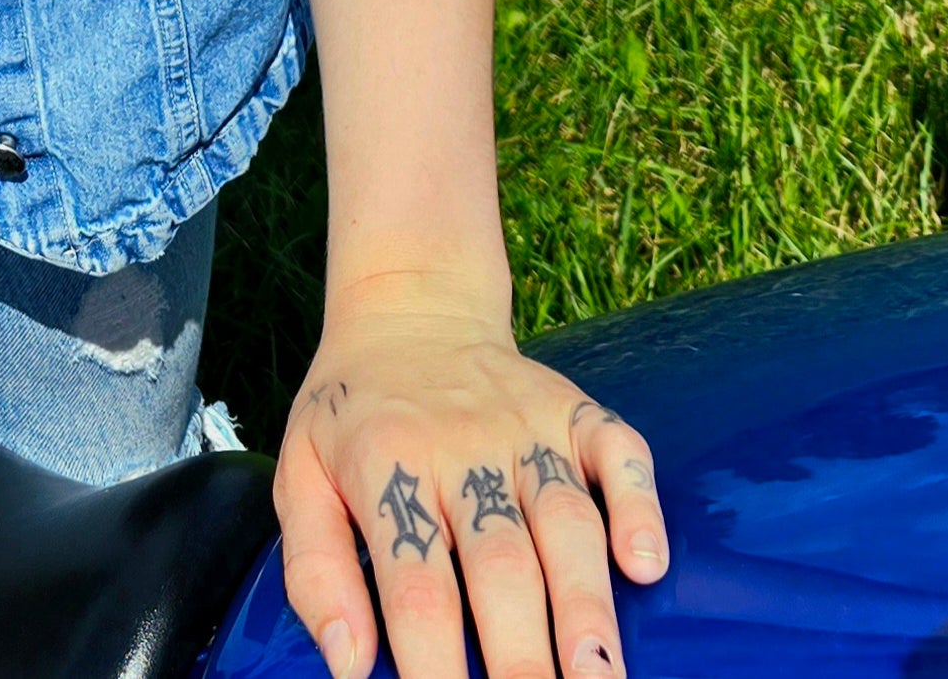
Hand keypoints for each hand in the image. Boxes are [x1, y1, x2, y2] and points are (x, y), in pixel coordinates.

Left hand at [275, 288, 667, 678]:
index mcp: (387, 466)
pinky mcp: (572, 408)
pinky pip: (617, 450)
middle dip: (525, 656)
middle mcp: (461, 447)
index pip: (415, 585)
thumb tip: (348, 665)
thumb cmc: (352, 415)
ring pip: (566, 519)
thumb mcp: (300, 475)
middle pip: (501, 564)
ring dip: (587, 604)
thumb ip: (316, 572)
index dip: (435, 665)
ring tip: (602, 674)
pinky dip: (638, 503)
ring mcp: (524, 426)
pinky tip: (647, 563)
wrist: (408, 305)